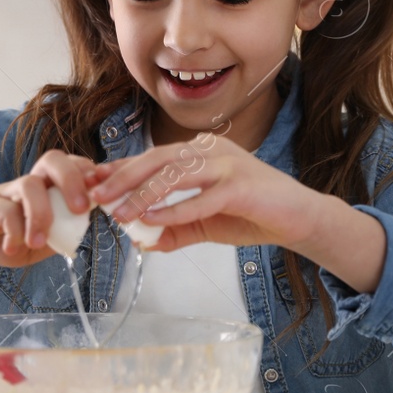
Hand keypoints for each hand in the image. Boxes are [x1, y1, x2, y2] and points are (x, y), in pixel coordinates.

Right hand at [0, 150, 101, 266]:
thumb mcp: (31, 245)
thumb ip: (55, 240)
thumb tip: (80, 237)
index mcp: (44, 189)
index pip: (73, 167)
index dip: (92, 174)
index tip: (106, 192)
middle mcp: (28, 184)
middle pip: (55, 160)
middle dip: (74, 180)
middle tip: (81, 209)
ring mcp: (6, 192)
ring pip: (31, 184)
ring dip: (41, 214)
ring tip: (38, 242)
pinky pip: (4, 210)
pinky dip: (13, 231)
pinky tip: (13, 247)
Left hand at [86, 134, 327, 253]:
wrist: (299, 219)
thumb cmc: (253, 214)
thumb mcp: (206, 223)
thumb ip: (175, 230)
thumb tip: (142, 241)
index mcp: (200, 152)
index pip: (153, 156)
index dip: (121, 168)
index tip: (93, 181)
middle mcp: (211, 150)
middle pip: (157, 158)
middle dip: (123, 177)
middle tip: (97, 195)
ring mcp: (227, 164)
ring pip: (175, 173)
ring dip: (144, 194)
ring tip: (121, 213)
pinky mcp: (241, 186)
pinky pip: (202, 198)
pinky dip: (176, 210)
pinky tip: (154, 221)